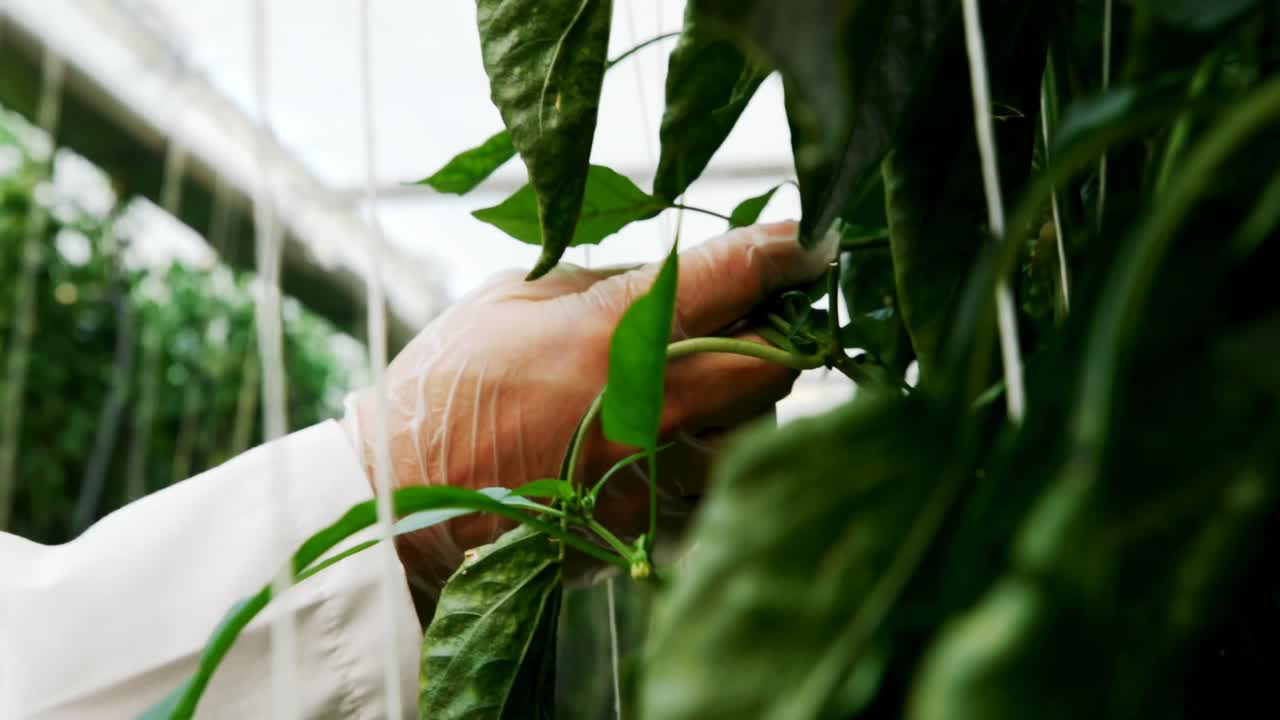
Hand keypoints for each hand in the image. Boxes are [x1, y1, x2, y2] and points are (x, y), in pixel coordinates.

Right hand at [344, 222, 834, 609]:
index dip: (784, 251)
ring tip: (701, 388)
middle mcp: (649, 406)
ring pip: (758, 430)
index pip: (731, 279)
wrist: (404, 505)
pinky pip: (721, 485)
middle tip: (759, 315)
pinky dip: (715, 457)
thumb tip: (678, 277)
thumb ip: (606, 284)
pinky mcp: (650, 528)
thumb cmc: (447, 389)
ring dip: (748, 402)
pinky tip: (672, 442)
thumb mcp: (513, 299)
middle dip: (779, 331)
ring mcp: (655, 475)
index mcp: (611, 334)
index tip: (811, 239)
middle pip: (774, 361)